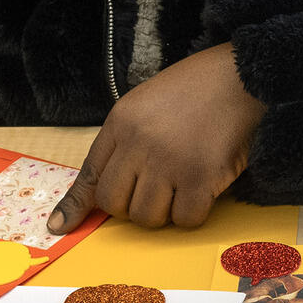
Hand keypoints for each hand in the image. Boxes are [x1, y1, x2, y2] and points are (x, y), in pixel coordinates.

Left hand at [47, 43, 265, 231]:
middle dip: (131, 207)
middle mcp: (139, 143)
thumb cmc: (196, 90)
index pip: (90, 174)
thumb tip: (110, 183)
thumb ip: (125, 140)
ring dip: (164, 212)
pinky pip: (185, 219)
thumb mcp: (145, 104)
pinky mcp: (201, 176)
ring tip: (181, 187)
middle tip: (154, 193)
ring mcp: (169, 161)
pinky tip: (203, 191)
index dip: (75, 206)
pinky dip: (193, 213)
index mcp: (121, 123)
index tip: (61, 226)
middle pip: (115, 204)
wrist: (241, 75)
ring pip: (148, 217)